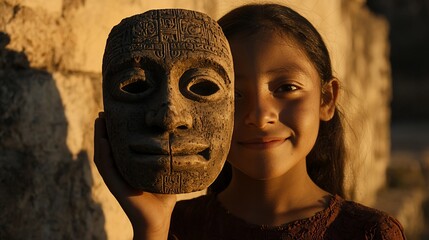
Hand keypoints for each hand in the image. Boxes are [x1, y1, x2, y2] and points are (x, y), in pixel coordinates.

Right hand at [94, 112, 175, 239]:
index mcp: (128, 166)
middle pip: (106, 146)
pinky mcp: (115, 186)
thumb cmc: (164, 196)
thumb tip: (181, 138)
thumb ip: (167, 157)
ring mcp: (116, 178)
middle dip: (104, 129)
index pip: (117, 145)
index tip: (115, 113)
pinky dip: (103, 153)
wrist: (159, 218)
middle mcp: (119, 170)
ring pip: (102, 154)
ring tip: (100, 120)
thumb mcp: (165, 171)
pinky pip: (106, 167)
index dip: (114, 130)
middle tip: (104, 112)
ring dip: (99, 137)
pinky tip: (104, 141)